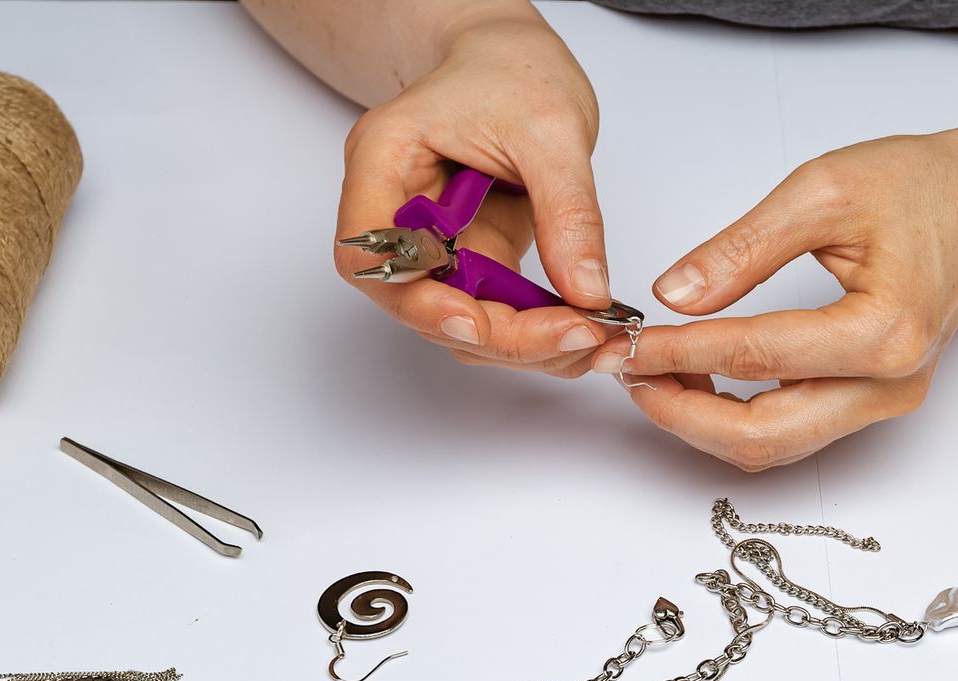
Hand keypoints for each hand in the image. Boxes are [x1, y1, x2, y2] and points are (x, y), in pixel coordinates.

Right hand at [335, 13, 615, 376]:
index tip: (477, 321)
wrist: (517, 59)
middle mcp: (395, 212)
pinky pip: (494, 313)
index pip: (367, 256)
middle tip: (574, 336)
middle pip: (419, 303)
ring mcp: (433, 243)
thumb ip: (567, 211)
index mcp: (383, 163)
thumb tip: (586, 292)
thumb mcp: (552, 129)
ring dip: (522, 344)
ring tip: (590, 337)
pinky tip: (584, 330)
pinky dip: (537, 331)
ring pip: (459, 322)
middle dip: (496, 334)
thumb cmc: (513, 69)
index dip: (415, 299)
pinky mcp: (470, 259)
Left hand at [594, 123, 957, 467]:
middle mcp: (891, 384)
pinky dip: (735, 416)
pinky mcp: (871, 404)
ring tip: (653, 373)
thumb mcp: (823, 190)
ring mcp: (885, 403)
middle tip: (627, 375)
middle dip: (683, 412)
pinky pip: (791, 431)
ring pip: (774, 446)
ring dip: (704, 422)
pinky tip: (697, 377)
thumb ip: (744, 248)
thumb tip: (676, 296)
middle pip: (764, 435)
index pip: (757, 356)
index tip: (628, 342)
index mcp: (886, 331)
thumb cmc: (921, 187)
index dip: (681, 353)